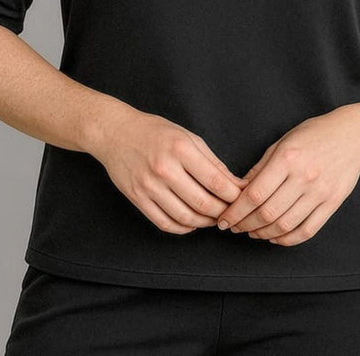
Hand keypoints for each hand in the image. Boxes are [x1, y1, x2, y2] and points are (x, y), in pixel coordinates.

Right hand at [93, 103, 248, 234]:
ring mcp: (149, 186)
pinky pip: (165, 223)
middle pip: (203, 203)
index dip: (234, 195)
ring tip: (214, 219)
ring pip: (185, 218)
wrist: (116, 133)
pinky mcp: (138, 199)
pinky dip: (183, 228)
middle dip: (223, 212)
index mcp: (181, 149)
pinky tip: (192, 223)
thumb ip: (212, 161)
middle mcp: (165, 169)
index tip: (243, 199)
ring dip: (205, 223)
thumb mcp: (188, 137)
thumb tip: (235, 184)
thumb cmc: (156, 132)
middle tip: (232, 213)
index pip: (216, 181)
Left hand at [216, 108, 359, 245]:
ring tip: (252, 232)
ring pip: (285, 225)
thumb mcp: (283, 141)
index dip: (236, 211)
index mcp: (287, 158)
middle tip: (234, 228)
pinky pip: (307, 230)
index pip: (255, 194)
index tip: (224, 219)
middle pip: (268, 213)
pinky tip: (275, 237)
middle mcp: (303, 177)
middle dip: (245, 225)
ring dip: (263, 234)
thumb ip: (261, 167)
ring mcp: (320, 192)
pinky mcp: (332, 203)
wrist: (353, 135)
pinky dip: (287, 239)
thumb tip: (238, 190)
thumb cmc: (314, 134)